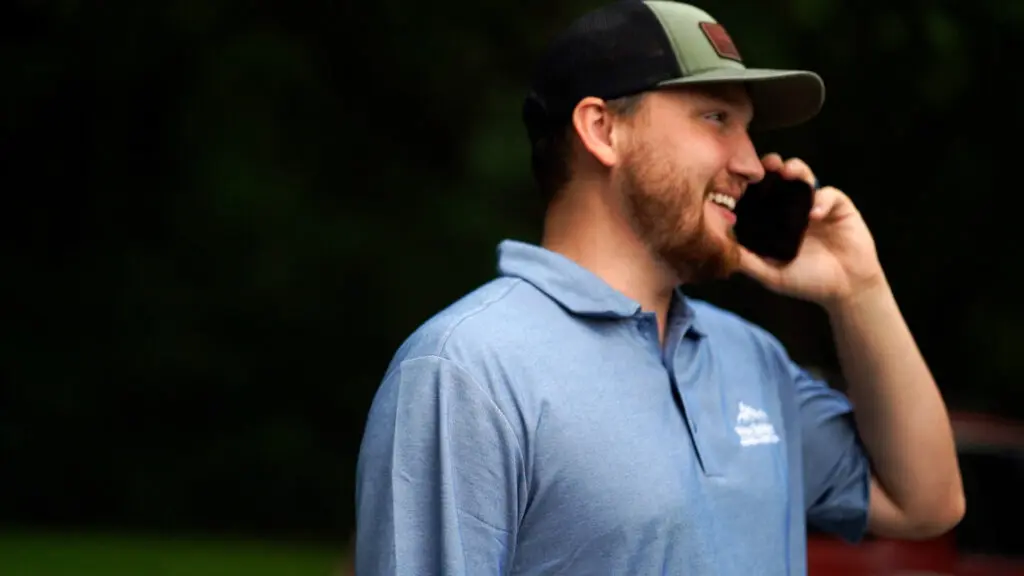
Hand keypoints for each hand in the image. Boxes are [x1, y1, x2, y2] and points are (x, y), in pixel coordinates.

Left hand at [737, 154, 884, 308]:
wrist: (846, 288)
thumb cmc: (806, 281)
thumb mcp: (772, 275)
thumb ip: (749, 263)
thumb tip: (720, 251)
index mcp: (774, 219)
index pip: (759, 194)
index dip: (750, 184)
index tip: (738, 178)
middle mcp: (792, 207)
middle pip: (780, 178)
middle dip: (771, 167)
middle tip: (765, 166)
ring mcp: (815, 204)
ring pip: (804, 177)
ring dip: (795, 171)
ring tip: (787, 173)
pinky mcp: (838, 206)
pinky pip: (829, 195)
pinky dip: (821, 201)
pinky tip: (814, 215)